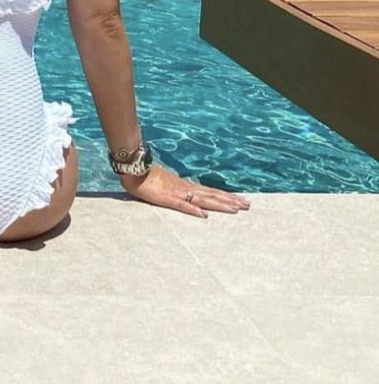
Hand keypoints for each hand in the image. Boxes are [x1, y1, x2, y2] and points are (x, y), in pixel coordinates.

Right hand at [118, 162, 250, 217]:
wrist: (134, 168)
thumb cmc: (147, 176)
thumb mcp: (165, 184)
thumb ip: (176, 190)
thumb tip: (187, 195)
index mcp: (186, 186)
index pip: (211, 192)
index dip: (226, 196)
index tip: (241, 200)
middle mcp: (186, 188)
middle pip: (212, 195)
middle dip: (230, 201)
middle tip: (248, 205)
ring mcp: (177, 193)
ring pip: (203, 200)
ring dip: (219, 205)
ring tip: (235, 209)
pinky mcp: (166, 199)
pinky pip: (181, 205)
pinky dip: (193, 210)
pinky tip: (204, 215)